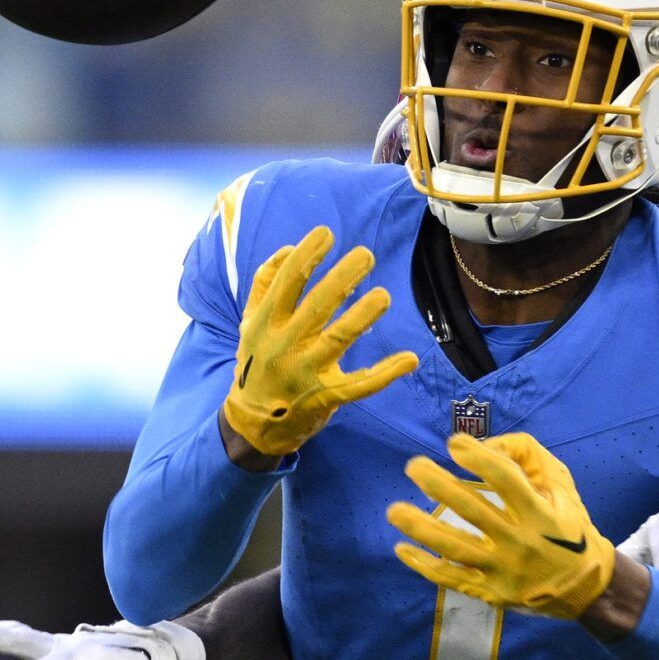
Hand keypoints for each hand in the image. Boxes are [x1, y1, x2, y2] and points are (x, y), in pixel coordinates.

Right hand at [221, 226, 420, 458]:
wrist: (252, 425)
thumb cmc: (256, 363)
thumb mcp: (249, 324)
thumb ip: (263, 285)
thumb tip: (289, 248)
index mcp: (264, 324)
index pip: (286, 283)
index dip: (307, 256)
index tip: (327, 234)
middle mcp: (283, 347)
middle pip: (316, 306)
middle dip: (342, 278)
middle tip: (366, 255)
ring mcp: (305, 374)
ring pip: (338, 340)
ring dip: (362, 316)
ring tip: (383, 296)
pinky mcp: (326, 398)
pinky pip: (360, 385)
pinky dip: (386, 373)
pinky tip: (409, 358)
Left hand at [387, 432, 615, 619]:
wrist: (583, 587)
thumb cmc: (569, 528)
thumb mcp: (561, 486)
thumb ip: (528, 458)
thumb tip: (485, 445)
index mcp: (542, 514)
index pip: (507, 481)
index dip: (479, 458)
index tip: (453, 443)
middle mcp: (521, 543)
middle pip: (474, 512)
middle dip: (440, 486)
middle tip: (413, 466)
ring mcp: (504, 571)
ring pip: (456, 548)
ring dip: (421, 528)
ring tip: (393, 510)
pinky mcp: (492, 592)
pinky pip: (452, 578)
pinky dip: (424, 565)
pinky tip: (402, 548)